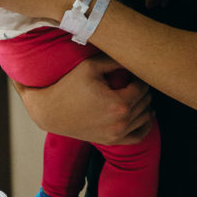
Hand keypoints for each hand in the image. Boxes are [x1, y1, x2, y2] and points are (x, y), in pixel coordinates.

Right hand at [16, 53, 153, 144]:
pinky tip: (144, 114)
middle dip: (142, 89)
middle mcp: (121, 122)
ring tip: (136, 94)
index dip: (139, 77)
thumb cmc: (68, 86)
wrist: (49, 112)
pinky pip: (139, 136)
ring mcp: (117, 135)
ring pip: (146, 118)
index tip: (131, 71)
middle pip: (146, 102)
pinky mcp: (111, 141)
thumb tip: (132, 55)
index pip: (143, 87)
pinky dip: (145, 125)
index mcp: (119, 104)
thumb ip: (114, 59)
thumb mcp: (90, 66)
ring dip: (145, 104)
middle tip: (133, 80)